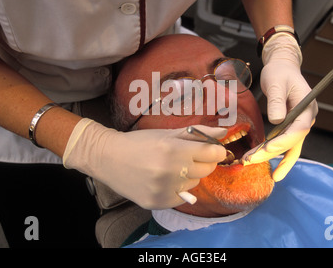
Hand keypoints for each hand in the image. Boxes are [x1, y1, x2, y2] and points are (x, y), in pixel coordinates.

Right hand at [63, 119, 226, 208]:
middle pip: (207, 170)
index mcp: (173, 149)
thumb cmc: (139, 142)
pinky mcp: (157, 203)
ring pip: (195, 184)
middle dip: (202, 162)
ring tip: (171, 168)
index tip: (212, 149)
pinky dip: (178, 189)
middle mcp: (170, 171)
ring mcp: (163, 189)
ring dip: (188, 176)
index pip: (212, 153)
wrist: (108, 158)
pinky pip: (182, 197)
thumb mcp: (167, 133)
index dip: (215, 150)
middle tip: (187, 157)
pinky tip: (164, 180)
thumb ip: (198, 132)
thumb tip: (224, 131)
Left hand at [244, 33, 317, 180]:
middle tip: (250, 161)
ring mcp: (299, 123)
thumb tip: (277, 121)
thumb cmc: (279, 72)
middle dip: (271, 153)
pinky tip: (260, 161)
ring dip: (270, 156)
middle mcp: (306, 118)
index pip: (299, 129)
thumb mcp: (276, 82)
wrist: (282, 66)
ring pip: (288, 146)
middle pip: (292, 142)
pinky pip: (283, 143)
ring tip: (249, 163)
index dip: (284, 141)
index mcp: (307, 107)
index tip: (267, 148)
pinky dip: (272, 152)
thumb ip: (276, 101)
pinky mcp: (290, 126)